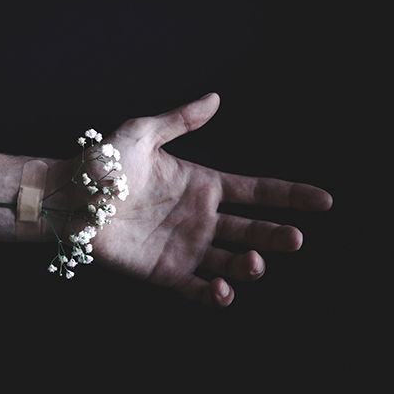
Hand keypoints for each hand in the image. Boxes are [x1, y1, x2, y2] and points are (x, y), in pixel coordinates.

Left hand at [81, 93, 332, 305]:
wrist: (69, 198)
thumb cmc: (102, 164)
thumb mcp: (143, 133)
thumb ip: (180, 119)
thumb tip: (216, 97)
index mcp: (202, 186)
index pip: (257, 192)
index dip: (291, 196)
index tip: (324, 201)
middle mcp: (201, 219)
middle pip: (253, 231)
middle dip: (278, 237)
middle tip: (294, 240)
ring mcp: (185, 248)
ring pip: (232, 264)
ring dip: (251, 268)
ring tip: (254, 263)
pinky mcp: (166, 273)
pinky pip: (199, 291)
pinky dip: (218, 296)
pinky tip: (226, 290)